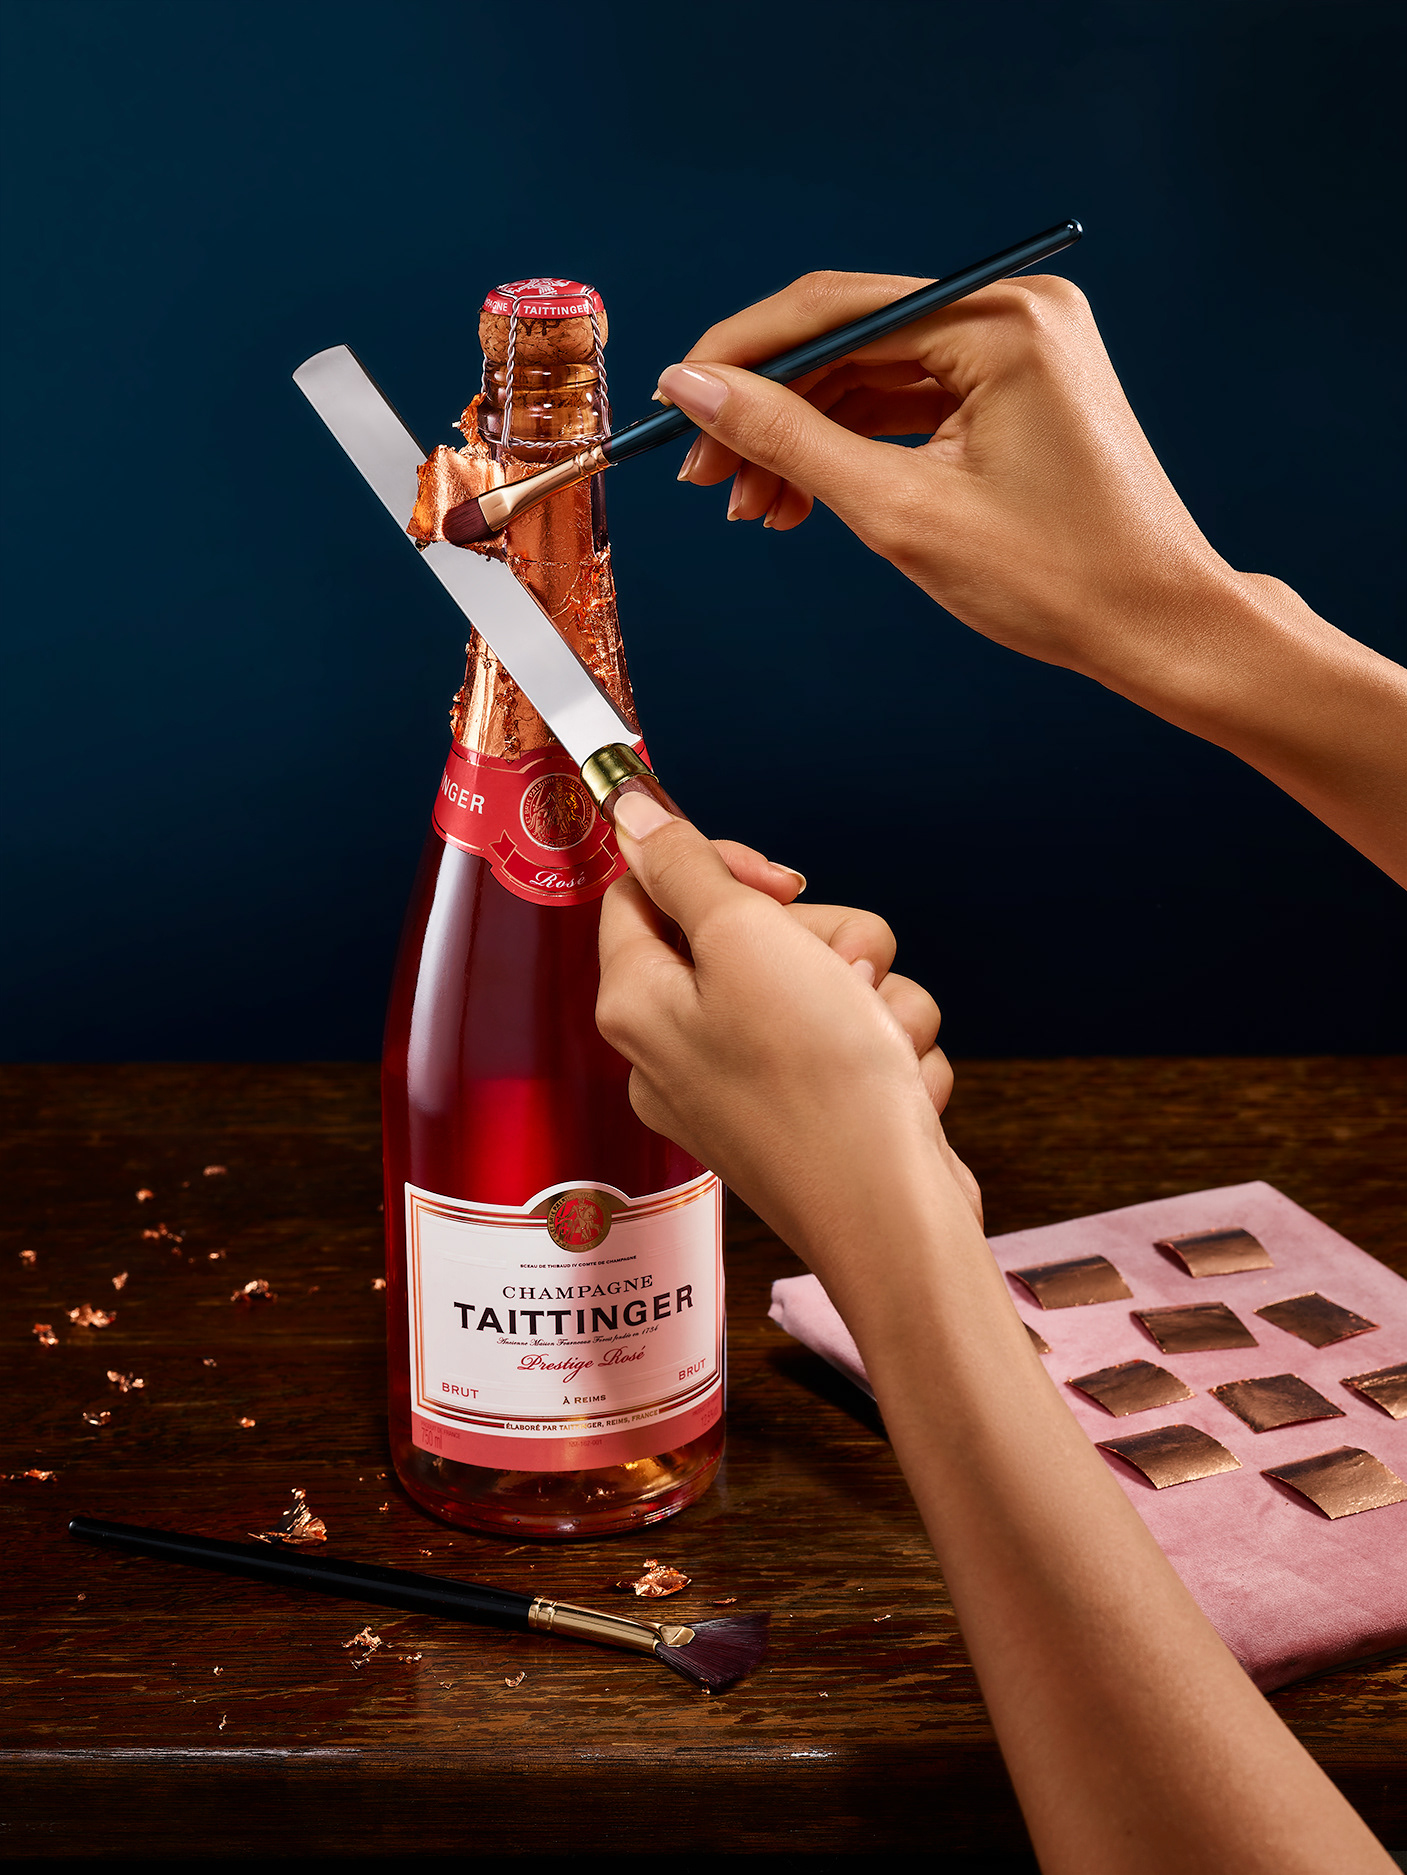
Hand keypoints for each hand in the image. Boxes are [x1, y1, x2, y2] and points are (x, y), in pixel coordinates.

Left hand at [598, 803, 980, 1273]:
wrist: (895, 1216)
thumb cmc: (816, 1084)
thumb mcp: (746, 941)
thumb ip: (686, 867)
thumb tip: (625, 806)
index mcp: (638, 1001)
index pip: (648, 888)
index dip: (720, 867)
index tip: (782, 886)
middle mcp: (680, 1044)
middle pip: (750, 930)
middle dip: (824, 942)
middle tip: (841, 981)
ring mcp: (748, 1082)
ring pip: (824, 977)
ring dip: (873, 996)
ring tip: (876, 1044)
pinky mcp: (811, 1109)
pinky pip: (856, 1035)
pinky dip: (886, 1049)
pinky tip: (891, 1086)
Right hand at [659, 271, 1226, 690]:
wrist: (1156, 627)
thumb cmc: (1057, 579)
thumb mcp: (900, 511)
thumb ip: (788, 440)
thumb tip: (695, 388)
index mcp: (1001, 320)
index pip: (832, 309)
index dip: (739, 358)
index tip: (674, 404)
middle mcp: (1014, 311)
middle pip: (846, 340)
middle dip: (766, 411)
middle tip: (701, 477)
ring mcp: (1017, 348)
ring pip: (868, 376)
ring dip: (801, 439)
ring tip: (752, 508)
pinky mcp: (1014, 389)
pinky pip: (906, 402)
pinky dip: (850, 448)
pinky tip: (801, 498)